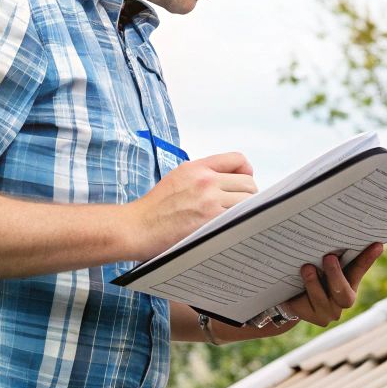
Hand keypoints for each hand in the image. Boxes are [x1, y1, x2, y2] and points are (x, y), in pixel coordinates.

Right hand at [125, 153, 256, 260]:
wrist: (138, 227)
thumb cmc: (155, 208)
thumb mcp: (178, 177)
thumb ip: (203, 174)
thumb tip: (229, 179)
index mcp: (197, 168)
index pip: (237, 159)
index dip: (245, 171)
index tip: (243, 181)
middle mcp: (205, 181)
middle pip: (248, 182)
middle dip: (248, 195)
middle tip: (240, 206)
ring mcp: (209, 202)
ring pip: (248, 201)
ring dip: (245, 210)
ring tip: (235, 218)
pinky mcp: (211, 222)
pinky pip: (239, 218)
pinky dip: (239, 222)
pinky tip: (230, 227)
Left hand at [276, 242, 383, 330]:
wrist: (294, 297)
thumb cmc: (314, 275)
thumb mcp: (323, 265)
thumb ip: (335, 256)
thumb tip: (339, 228)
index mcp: (350, 285)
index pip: (359, 270)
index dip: (368, 259)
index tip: (378, 245)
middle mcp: (341, 302)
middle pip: (343, 292)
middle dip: (335, 274)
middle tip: (329, 256)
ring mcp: (326, 313)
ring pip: (321, 300)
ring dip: (313, 283)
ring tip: (306, 268)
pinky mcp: (309, 317)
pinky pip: (303, 307)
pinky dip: (297, 296)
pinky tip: (292, 287)